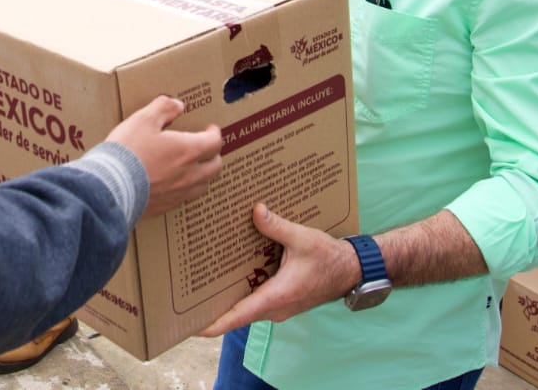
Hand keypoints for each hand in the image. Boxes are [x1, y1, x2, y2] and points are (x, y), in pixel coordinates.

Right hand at [104, 96, 221, 217]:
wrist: (111, 186)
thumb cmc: (128, 152)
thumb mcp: (143, 120)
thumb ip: (163, 108)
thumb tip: (176, 105)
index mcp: (188, 150)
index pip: (214, 143)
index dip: (215, 134)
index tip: (210, 130)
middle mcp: (189, 174)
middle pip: (215, 167)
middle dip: (213, 155)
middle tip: (206, 148)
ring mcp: (178, 193)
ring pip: (203, 186)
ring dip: (203, 175)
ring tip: (194, 168)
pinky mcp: (165, 206)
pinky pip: (184, 198)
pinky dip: (185, 189)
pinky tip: (173, 184)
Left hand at [199, 205, 358, 334]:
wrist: (350, 270)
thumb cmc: (328, 258)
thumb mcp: (303, 239)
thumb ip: (278, 227)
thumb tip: (256, 211)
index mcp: (276, 297)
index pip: (237, 317)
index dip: (212, 324)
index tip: (191, 325)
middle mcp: (274, 307)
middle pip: (235, 313)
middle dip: (212, 306)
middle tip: (186, 293)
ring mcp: (277, 305)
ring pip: (245, 305)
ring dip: (227, 296)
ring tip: (201, 280)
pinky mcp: (280, 299)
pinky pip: (255, 298)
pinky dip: (242, 288)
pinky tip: (230, 271)